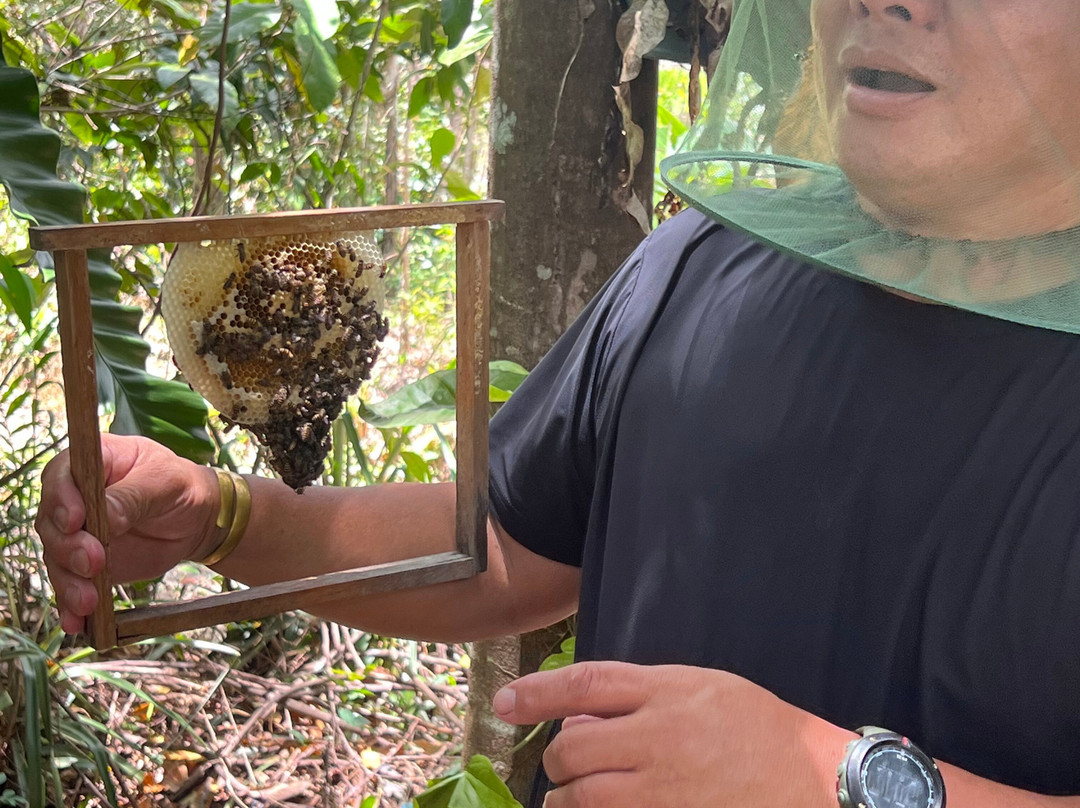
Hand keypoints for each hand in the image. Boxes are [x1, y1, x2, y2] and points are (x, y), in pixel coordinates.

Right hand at [35, 434, 219, 632]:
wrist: (197, 520)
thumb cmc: (181, 487)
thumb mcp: (164, 483)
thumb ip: (132, 497)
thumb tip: (103, 518)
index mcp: (91, 463)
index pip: (62, 476)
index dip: (62, 499)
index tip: (76, 521)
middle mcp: (73, 497)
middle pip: (52, 522)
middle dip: (69, 547)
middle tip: (93, 563)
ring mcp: (76, 532)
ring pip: (58, 558)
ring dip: (69, 582)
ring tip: (88, 602)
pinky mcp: (84, 564)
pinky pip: (71, 584)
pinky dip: (71, 605)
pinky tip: (76, 623)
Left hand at [493, 661, 854, 807]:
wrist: (814, 781)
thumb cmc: (755, 728)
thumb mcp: (701, 687)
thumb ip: (640, 695)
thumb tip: (577, 714)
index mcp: (669, 692)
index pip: (586, 684)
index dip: (537, 692)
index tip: (504, 703)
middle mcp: (661, 738)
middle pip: (573, 747)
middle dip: (557, 760)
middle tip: (565, 767)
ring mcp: (664, 790)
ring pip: (583, 797)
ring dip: (566, 798)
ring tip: (572, 796)